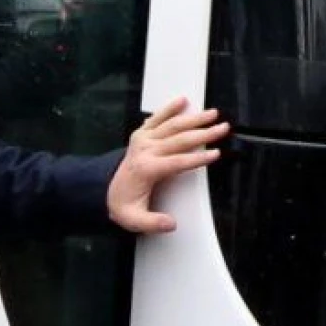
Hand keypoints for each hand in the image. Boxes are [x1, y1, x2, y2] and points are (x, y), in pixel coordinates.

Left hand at [106, 98, 229, 234]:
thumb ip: (153, 223)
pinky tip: (182, 100)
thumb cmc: (123, 204)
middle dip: (204, 133)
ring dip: (194, 118)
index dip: (197, 158)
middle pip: (179, 139)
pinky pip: (157, 118)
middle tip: (223, 128)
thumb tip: (171, 224)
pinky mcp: (141, 134)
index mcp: (146, 169)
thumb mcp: (134, 220)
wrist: (102, 190)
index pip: (177, 161)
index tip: (215, 154)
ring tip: (213, 114)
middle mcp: (145, 150)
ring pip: (172, 125)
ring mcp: (143, 140)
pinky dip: (170, 108)